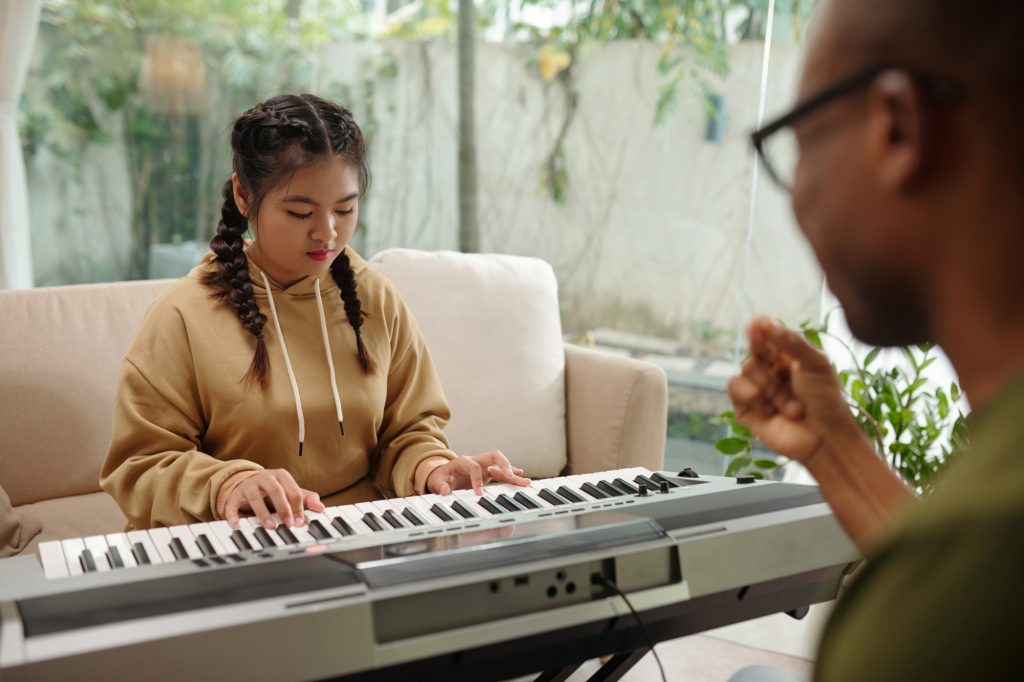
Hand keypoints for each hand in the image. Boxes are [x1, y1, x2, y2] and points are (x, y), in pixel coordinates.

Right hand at [221, 469, 324, 529]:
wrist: (248, 481)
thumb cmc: (274, 489)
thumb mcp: (291, 491)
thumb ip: (306, 499)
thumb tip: (321, 508)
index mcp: (282, 476)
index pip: (293, 491)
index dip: (298, 508)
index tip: (299, 523)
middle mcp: (265, 477)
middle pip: (276, 491)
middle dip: (283, 508)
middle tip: (288, 524)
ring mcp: (249, 484)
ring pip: (255, 497)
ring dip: (263, 513)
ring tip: (270, 527)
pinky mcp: (235, 493)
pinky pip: (233, 503)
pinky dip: (233, 513)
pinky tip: (236, 524)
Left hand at [426, 451, 530, 495]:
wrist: (442, 477)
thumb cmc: (440, 478)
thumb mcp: (436, 482)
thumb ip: (440, 486)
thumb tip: (445, 490)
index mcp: (463, 461)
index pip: (474, 467)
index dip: (477, 480)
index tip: (479, 493)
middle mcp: (476, 461)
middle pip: (493, 456)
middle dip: (504, 464)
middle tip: (511, 475)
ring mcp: (483, 467)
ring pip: (501, 466)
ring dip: (513, 473)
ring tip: (525, 481)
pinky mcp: (487, 474)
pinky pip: (501, 473)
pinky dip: (511, 477)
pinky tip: (521, 479)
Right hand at [727, 316, 862, 466]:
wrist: (825, 440)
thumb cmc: (827, 402)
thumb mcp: (816, 364)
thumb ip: (791, 341)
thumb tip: (764, 321)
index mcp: (788, 356)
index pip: (767, 333)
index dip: (760, 328)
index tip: (758, 325)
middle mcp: (771, 370)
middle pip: (755, 350)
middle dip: (771, 364)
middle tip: (786, 374)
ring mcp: (757, 388)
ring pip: (746, 368)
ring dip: (770, 388)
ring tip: (792, 407)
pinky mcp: (745, 407)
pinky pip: (734, 386)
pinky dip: (752, 396)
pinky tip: (770, 411)